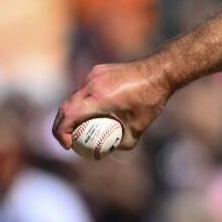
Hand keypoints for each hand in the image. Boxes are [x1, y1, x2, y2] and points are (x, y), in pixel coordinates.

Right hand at [52, 58, 173, 151]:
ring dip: (72, 112)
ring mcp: (93, 75)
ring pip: (74, 96)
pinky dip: (85, 100)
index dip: (61, 133)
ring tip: (80, 127)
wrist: (160, 71)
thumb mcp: (139, 128)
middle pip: (65, 107)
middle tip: (68, 140)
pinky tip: (95, 111)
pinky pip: (86, 88)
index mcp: (98, 99)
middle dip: (61, 126)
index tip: (69, 145)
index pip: (68, 116)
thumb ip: (122, 143)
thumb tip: (107, 152)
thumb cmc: (151, 101)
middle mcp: (91, 85)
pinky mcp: (99, 70)